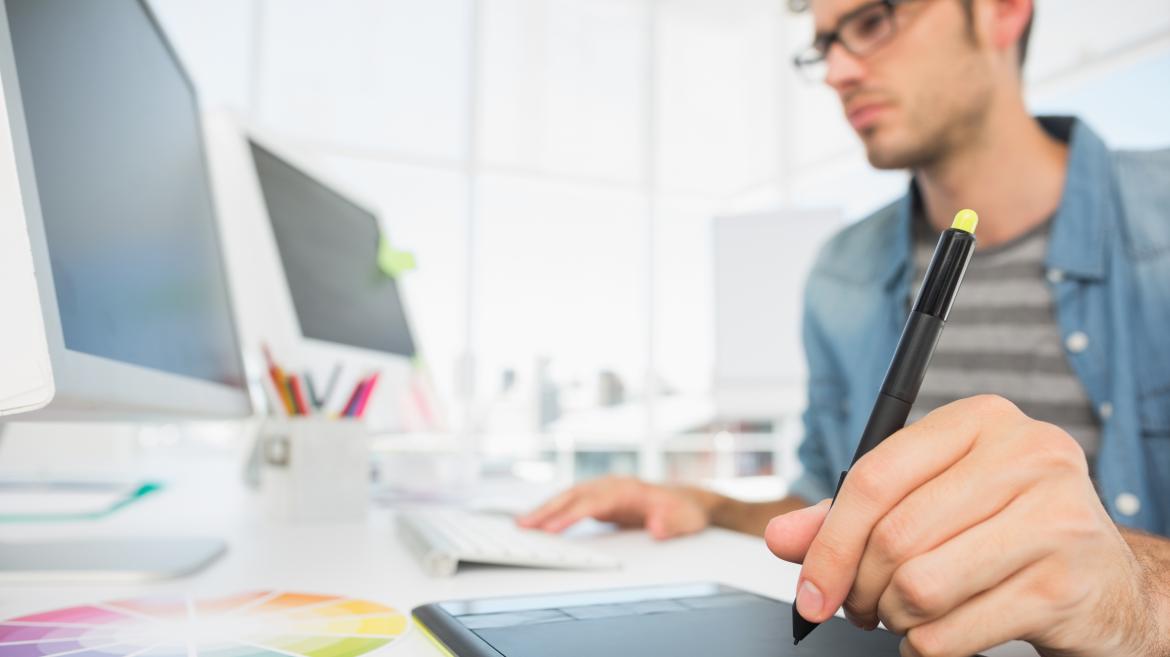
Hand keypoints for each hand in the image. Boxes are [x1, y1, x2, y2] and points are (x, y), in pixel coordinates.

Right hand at [517, 476, 714, 539]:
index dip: (570, 516)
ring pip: (569, 497)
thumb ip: (672, 524)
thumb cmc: (686, 510)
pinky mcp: (602, 499)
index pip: (593, 502)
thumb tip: (657, 528)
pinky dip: (555, 510)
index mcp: (629, 490)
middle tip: (523, 525)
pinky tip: (540, 521)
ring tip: (522, 524)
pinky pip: (573, 503)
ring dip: (545, 509)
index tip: (551, 529)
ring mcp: (606, 490)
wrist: (689, 500)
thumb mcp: (687, 520)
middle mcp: (613, 486)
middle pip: (574, 495)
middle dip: (547, 510)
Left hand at [765, 395, 1168, 656]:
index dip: (827, 542)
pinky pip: (953, 631)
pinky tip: (940, 634)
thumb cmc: (1003, 529)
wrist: (1104, 580)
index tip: (809, 588)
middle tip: (860, 606)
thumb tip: (782, 539)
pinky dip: (928, 646)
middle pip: (894, 536)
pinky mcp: (1065, 583)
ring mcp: (1054, 518)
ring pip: (919, 587)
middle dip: (859, 588)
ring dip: (895, 617)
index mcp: (981, 420)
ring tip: (906, 613)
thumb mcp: (930, 502)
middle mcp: (1026, 455)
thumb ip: (851, 516)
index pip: (874, 477)